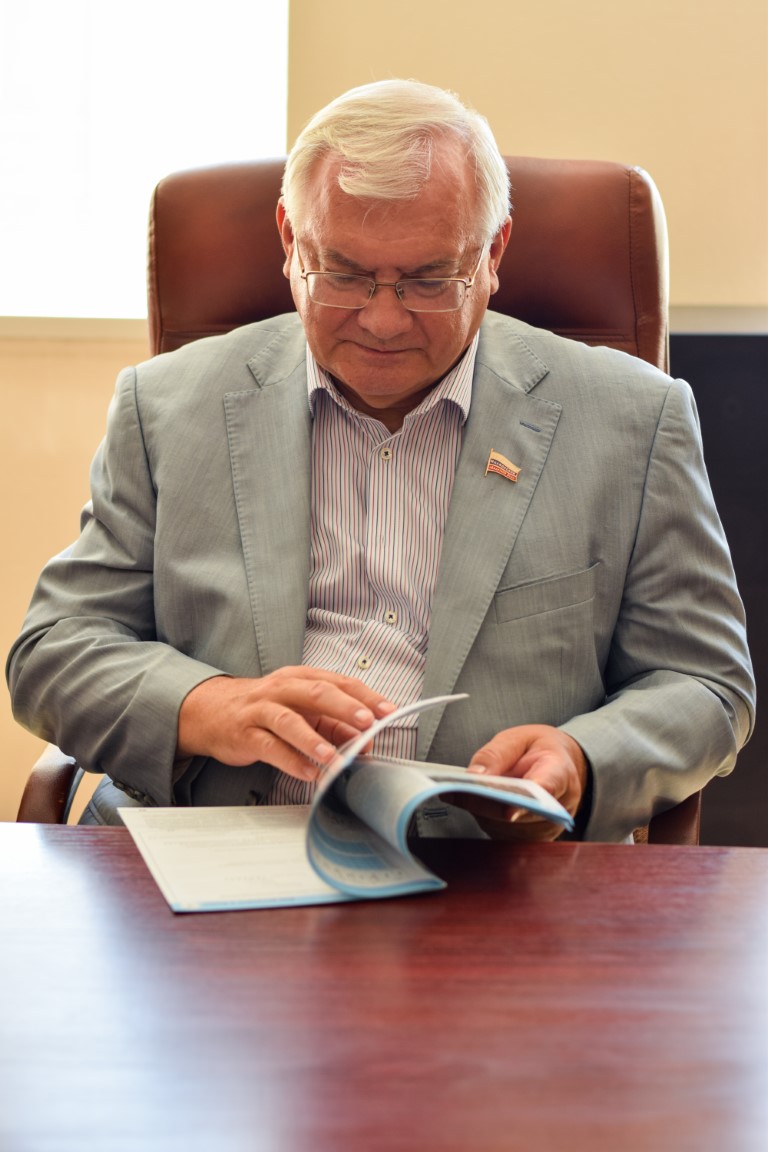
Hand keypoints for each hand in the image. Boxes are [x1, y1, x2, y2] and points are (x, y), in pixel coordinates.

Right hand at [177, 667, 395, 780]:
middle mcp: (282, 690)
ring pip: (289, 721)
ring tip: (333, 757)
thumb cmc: (265, 708)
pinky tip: (306, 772)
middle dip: (345, 708)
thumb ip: (334, 723)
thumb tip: (365, 739)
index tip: (388, 711)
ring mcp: (261, 711)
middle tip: (367, 724)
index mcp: (300, 678)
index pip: (338, 682)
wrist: (212, 711)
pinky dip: (290, 760)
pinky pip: (270, 747)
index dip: (365, 696)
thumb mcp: (301, 709)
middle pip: (316, 693)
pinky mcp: (246, 734)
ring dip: (314, 740)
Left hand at [453, 725, 588, 840]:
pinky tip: (474, 801)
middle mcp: (557, 807)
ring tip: (462, 791)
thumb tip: (474, 775)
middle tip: (455, 790)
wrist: (558, 764)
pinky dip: (485, 817)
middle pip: (517, 813)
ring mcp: (545, 827)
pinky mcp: (530, 839)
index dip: (526, 802)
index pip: (547, 789)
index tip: (507, 810)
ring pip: (504, 827)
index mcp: (560, 773)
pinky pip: (501, 833)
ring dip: (481, 810)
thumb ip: (496, 754)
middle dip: (485, 802)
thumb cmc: (539, 749)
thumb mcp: (518, 738)